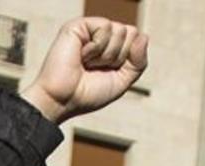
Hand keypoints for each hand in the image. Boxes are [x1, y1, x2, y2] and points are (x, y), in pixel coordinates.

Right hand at [22, 18, 148, 122]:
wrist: (61, 101)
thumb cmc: (87, 95)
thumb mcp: (122, 81)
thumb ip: (139, 61)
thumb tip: (143, 36)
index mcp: (111, 47)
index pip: (136, 39)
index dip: (127, 59)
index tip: (107, 72)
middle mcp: (100, 36)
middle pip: (131, 32)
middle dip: (117, 56)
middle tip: (95, 68)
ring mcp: (89, 29)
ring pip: (120, 30)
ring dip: (106, 54)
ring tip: (86, 63)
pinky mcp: (78, 26)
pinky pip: (105, 27)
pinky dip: (96, 47)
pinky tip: (81, 55)